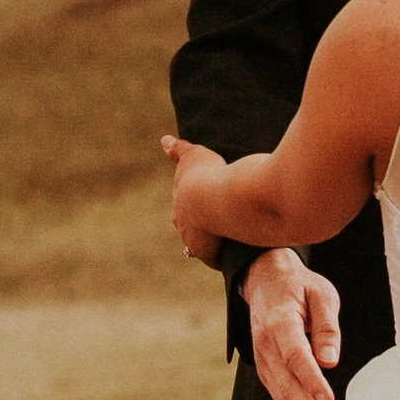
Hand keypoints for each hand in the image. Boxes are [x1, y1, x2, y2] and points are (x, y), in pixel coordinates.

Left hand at [160, 133, 226, 265]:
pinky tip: (235, 252)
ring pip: (202, 246)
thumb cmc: (204, 175)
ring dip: (213, 242)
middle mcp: (183, 229)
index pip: (183, 213)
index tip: (204, 206)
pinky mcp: (209, 255)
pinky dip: (223, 256)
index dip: (194, 209)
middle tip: (217, 224)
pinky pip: (215, 259)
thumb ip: (179, 150)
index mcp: (179, 209)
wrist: (213, 199)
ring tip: (229, 239)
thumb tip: (164, 140)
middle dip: (202, 229)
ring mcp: (195, 244)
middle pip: (191, 232)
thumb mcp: (192, 156)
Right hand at [244, 247, 341, 399]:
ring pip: (280, 396)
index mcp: (280, 323)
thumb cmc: (299, 288)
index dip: (311, 381)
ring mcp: (263, 359)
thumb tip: (331, 362)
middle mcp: (266, 345)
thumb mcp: (321, 294)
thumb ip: (326, 327)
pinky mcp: (266, 369)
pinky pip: (278, 396)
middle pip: (287, 384)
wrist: (265, 282)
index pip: (296, 356)